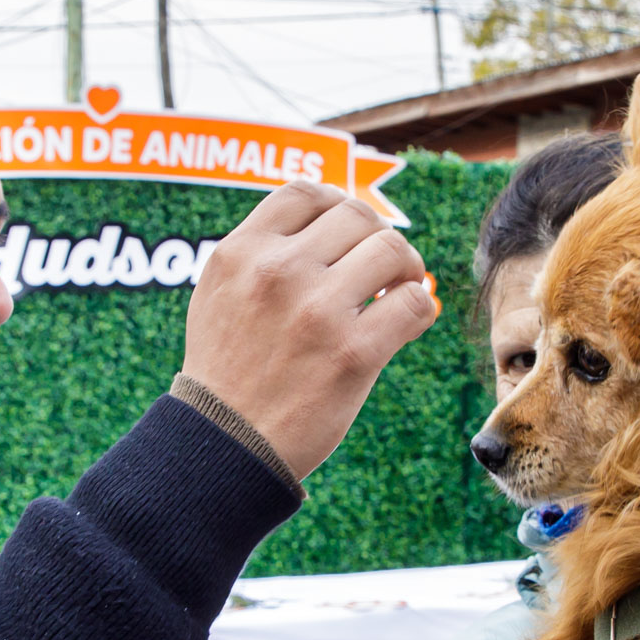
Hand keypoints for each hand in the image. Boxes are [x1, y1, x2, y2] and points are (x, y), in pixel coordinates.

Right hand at [183, 181, 436, 478]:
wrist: (224, 447)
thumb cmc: (227, 373)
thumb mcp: (219, 296)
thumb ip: (259, 255)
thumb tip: (324, 222)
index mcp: (239, 253)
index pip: (305, 192)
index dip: (337, 205)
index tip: (348, 234)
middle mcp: (276, 272)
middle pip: (356, 215)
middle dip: (377, 237)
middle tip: (381, 269)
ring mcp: (316, 311)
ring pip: (392, 249)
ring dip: (406, 267)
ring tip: (397, 290)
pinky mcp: (353, 353)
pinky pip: (414, 303)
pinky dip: (419, 309)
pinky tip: (404, 325)